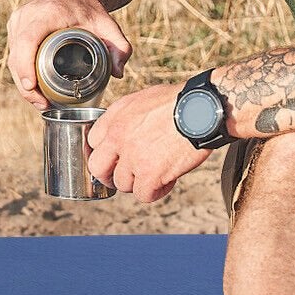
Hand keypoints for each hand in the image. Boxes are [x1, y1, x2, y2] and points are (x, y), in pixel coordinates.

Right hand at [6, 0, 130, 110]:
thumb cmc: (90, 7)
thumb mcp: (108, 25)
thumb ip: (120, 47)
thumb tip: (118, 73)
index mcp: (47, 13)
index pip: (27, 41)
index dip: (25, 65)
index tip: (31, 86)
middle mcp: (27, 15)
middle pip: (16, 54)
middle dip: (25, 84)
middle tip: (42, 104)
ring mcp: (18, 20)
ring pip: (12, 56)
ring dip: (22, 81)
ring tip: (39, 101)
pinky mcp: (15, 25)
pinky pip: (13, 52)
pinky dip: (21, 71)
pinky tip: (33, 87)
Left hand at [86, 84, 213, 203]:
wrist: (201, 109)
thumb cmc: (181, 101)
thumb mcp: (145, 99)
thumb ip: (129, 117)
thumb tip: (128, 130)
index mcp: (116, 117)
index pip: (93, 142)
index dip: (106, 153)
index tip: (116, 157)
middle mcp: (118, 137)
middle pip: (98, 168)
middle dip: (110, 175)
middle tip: (127, 176)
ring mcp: (132, 157)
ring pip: (123, 184)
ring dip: (139, 182)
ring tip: (157, 174)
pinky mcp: (150, 175)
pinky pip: (143, 195)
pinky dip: (156, 192)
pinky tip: (167, 182)